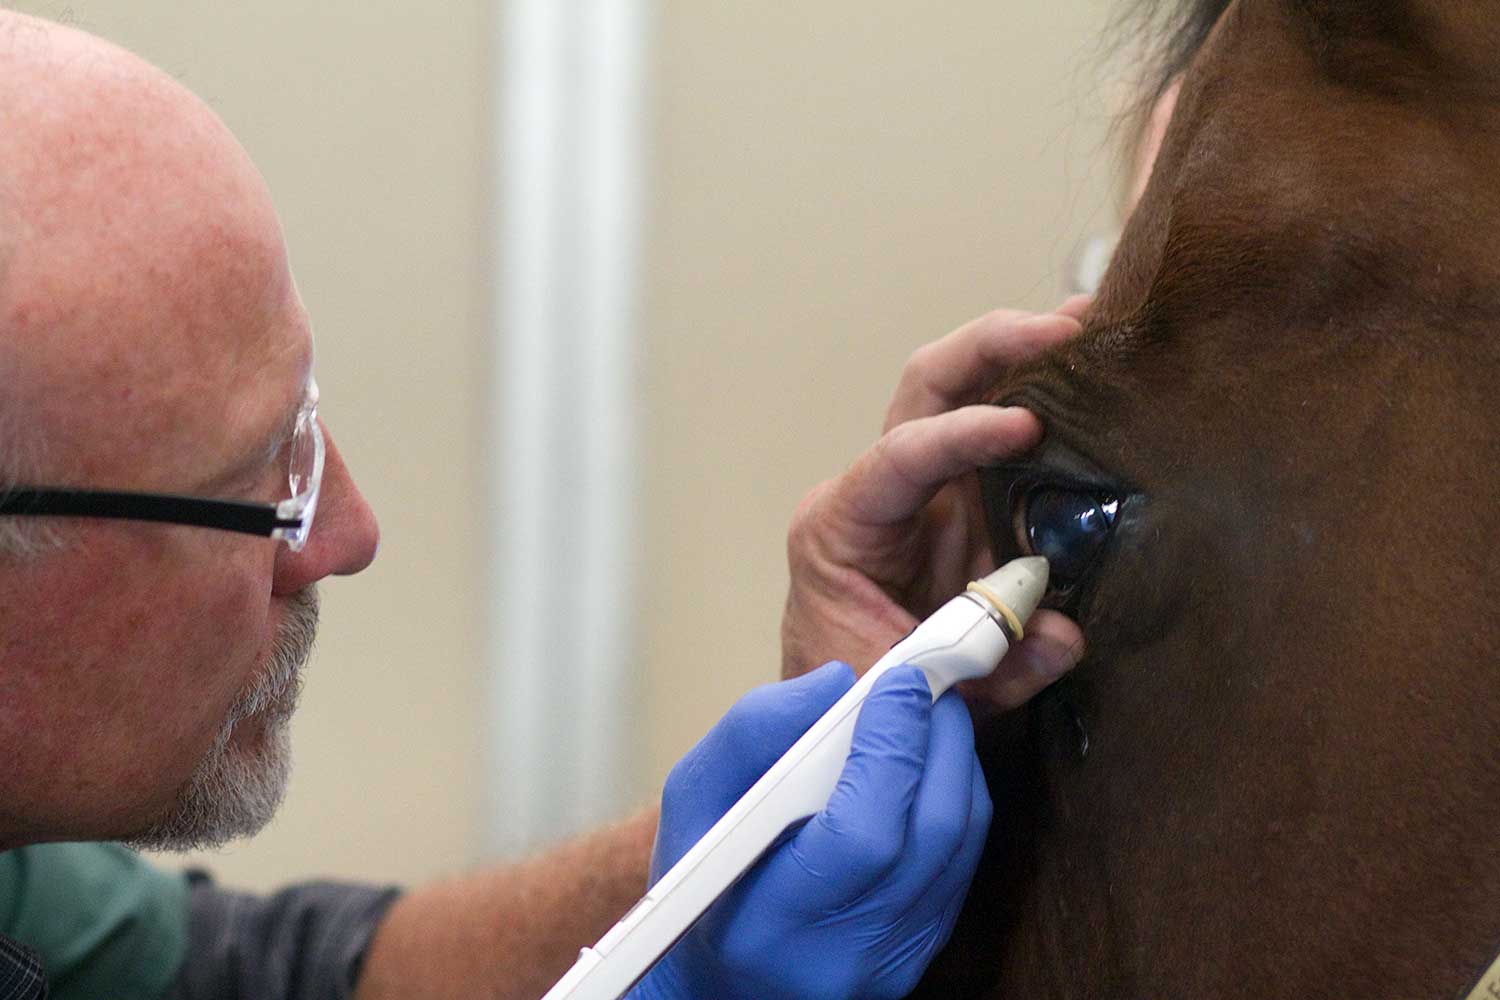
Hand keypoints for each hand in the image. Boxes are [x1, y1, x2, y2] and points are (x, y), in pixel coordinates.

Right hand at [631, 662, 989, 999]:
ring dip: (956, 762)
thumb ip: (751, 733)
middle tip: (927, 683)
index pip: (861, 834)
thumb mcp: (692, 800)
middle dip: (940, 741)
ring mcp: (890, 963)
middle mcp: (840, 956)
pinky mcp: (919, 954)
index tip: (897, 681)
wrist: (721, 980)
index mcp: (767, 923)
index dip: (891, 747)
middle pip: (930, 834)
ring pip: (958, 844)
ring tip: (930, 713)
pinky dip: (955, 798)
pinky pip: (960, 863)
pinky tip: (929, 763)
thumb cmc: (699, 881)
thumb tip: (837, 682)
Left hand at [781, 300, 1089, 707]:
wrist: (844, 719)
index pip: (900, 456)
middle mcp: (879, 490)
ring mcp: (922, 490)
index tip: (1025, 426)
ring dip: (1024, 355)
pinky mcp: (960, 505)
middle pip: (928, 386)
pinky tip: (1089, 380)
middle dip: (993, 345)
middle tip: (1068, 326)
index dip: (962, 434)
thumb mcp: (913, 689)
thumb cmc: (856, 699)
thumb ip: (986, 665)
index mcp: (842, 526)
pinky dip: (1041, 400)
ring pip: (964, 394)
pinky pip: (998, 440)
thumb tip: (1065, 633)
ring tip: (1091, 324)